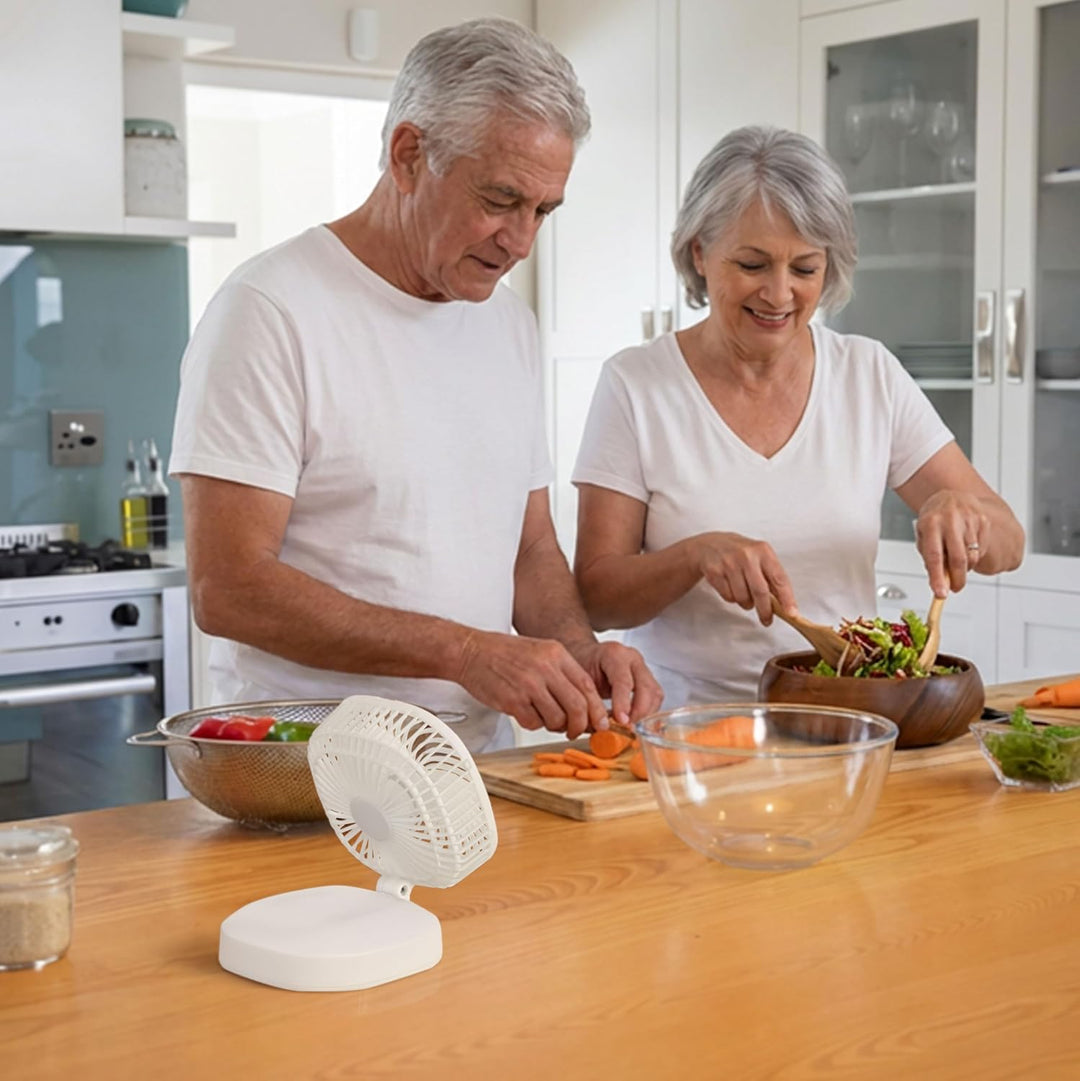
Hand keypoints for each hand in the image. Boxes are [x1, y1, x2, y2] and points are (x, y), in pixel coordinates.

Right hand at [454, 630, 608, 739]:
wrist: (470, 650)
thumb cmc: (504, 654)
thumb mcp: (541, 652)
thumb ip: (563, 674)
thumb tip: (585, 704)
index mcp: (556, 653)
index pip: (588, 686)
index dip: (596, 709)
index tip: (599, 723)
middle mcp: (545, 667)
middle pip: (578, 706)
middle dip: (581, 725)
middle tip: (575, 731)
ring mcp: (528, 684)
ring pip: (557, 718)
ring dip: (555, 726)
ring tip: (545, 718)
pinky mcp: (512, 700)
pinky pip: (534, 723)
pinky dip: (533, 724)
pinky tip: (526, 713)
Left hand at [568, 640, 663, 727]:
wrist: (587, 656)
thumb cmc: (582, 665)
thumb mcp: (581, 678)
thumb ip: (591, 698)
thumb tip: (600, 724)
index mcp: (613, 654)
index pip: (623, 681)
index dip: (623, 703)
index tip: (621, 721)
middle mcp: (632, 658)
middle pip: (646, 687)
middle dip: (639, 711)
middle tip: (627, 727)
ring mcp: (642, 667)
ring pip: (655, 693)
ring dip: (646, 713)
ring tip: (631, 726)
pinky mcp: (648, 678)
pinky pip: (655, 697)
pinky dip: (648, 712)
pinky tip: (636, 720)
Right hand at [691, 531, 795, 624]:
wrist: (709, 544)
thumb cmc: (739, 553)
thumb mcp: (759, 556)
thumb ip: (771, 576)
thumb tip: (784, 603)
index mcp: (762, 551)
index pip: (779, 578)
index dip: (787, 598)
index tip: (791, 613)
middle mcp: (746, 555)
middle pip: (760, 591)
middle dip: (765, 610)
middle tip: (766, 619)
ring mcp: (729, 563)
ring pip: (743, 597)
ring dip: (746, 603)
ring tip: (744, 594)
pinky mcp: (715, 572)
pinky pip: (728, 597)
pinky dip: (732, 598)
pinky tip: (731, 587)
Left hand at [915, 490, 989, 595]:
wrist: (951, 496)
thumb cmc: (934, 520)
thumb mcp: (923, 534)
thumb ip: (929, 556)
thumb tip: (940, 581)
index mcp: (930, 523)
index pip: (934, 556)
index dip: (937, 577)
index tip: (941, 593)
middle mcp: (950, 520)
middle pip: (958, 558)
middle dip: (957, 579)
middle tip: (954, 589)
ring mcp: (969, 519)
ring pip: (971, 556)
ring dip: (965, 567)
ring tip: (956, 562)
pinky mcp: (983, 521)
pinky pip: (981, 549)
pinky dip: (973, 556)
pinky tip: (965, 549)